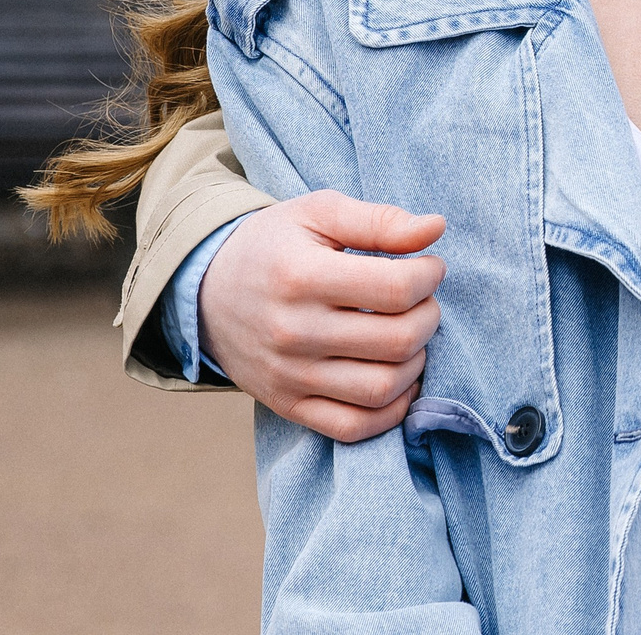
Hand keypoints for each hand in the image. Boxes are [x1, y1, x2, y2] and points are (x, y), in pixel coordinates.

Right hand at [198, 189, 447, 443]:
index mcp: (302, 276)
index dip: (429, 276)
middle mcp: (294, 332)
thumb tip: (436, 228)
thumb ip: (380, 220)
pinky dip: (392, 411)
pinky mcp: (287, 405)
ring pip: (383, 388)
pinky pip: (354, 427)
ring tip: (409, 335)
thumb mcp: (319, 213)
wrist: (204, 290)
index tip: (427, 266)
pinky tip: (400, 378)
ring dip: (417, 362)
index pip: (396, 289)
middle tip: (422, 301)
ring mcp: (289, 375)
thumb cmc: (274, 245)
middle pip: (397, 340)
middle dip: (429, 316)